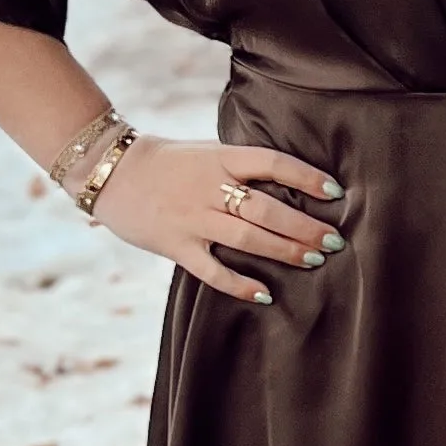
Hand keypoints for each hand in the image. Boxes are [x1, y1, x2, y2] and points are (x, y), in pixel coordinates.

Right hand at [96, 138, 344, 303]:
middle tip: (334, 241)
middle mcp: (209, 188)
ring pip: (247, 239)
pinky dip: (239, 285)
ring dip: (285, 251)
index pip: (272, 163)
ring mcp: (192, 219)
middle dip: (305, 226)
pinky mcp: (176, 246)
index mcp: (220, 158)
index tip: (335, 191)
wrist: (110, 172)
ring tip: (314, 260)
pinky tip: (264, 294)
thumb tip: (289, 182)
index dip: (306, 177)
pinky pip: (212, 271)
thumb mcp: (206, 151)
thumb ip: (240, 166)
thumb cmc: (167, 162)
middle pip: (266, 209)